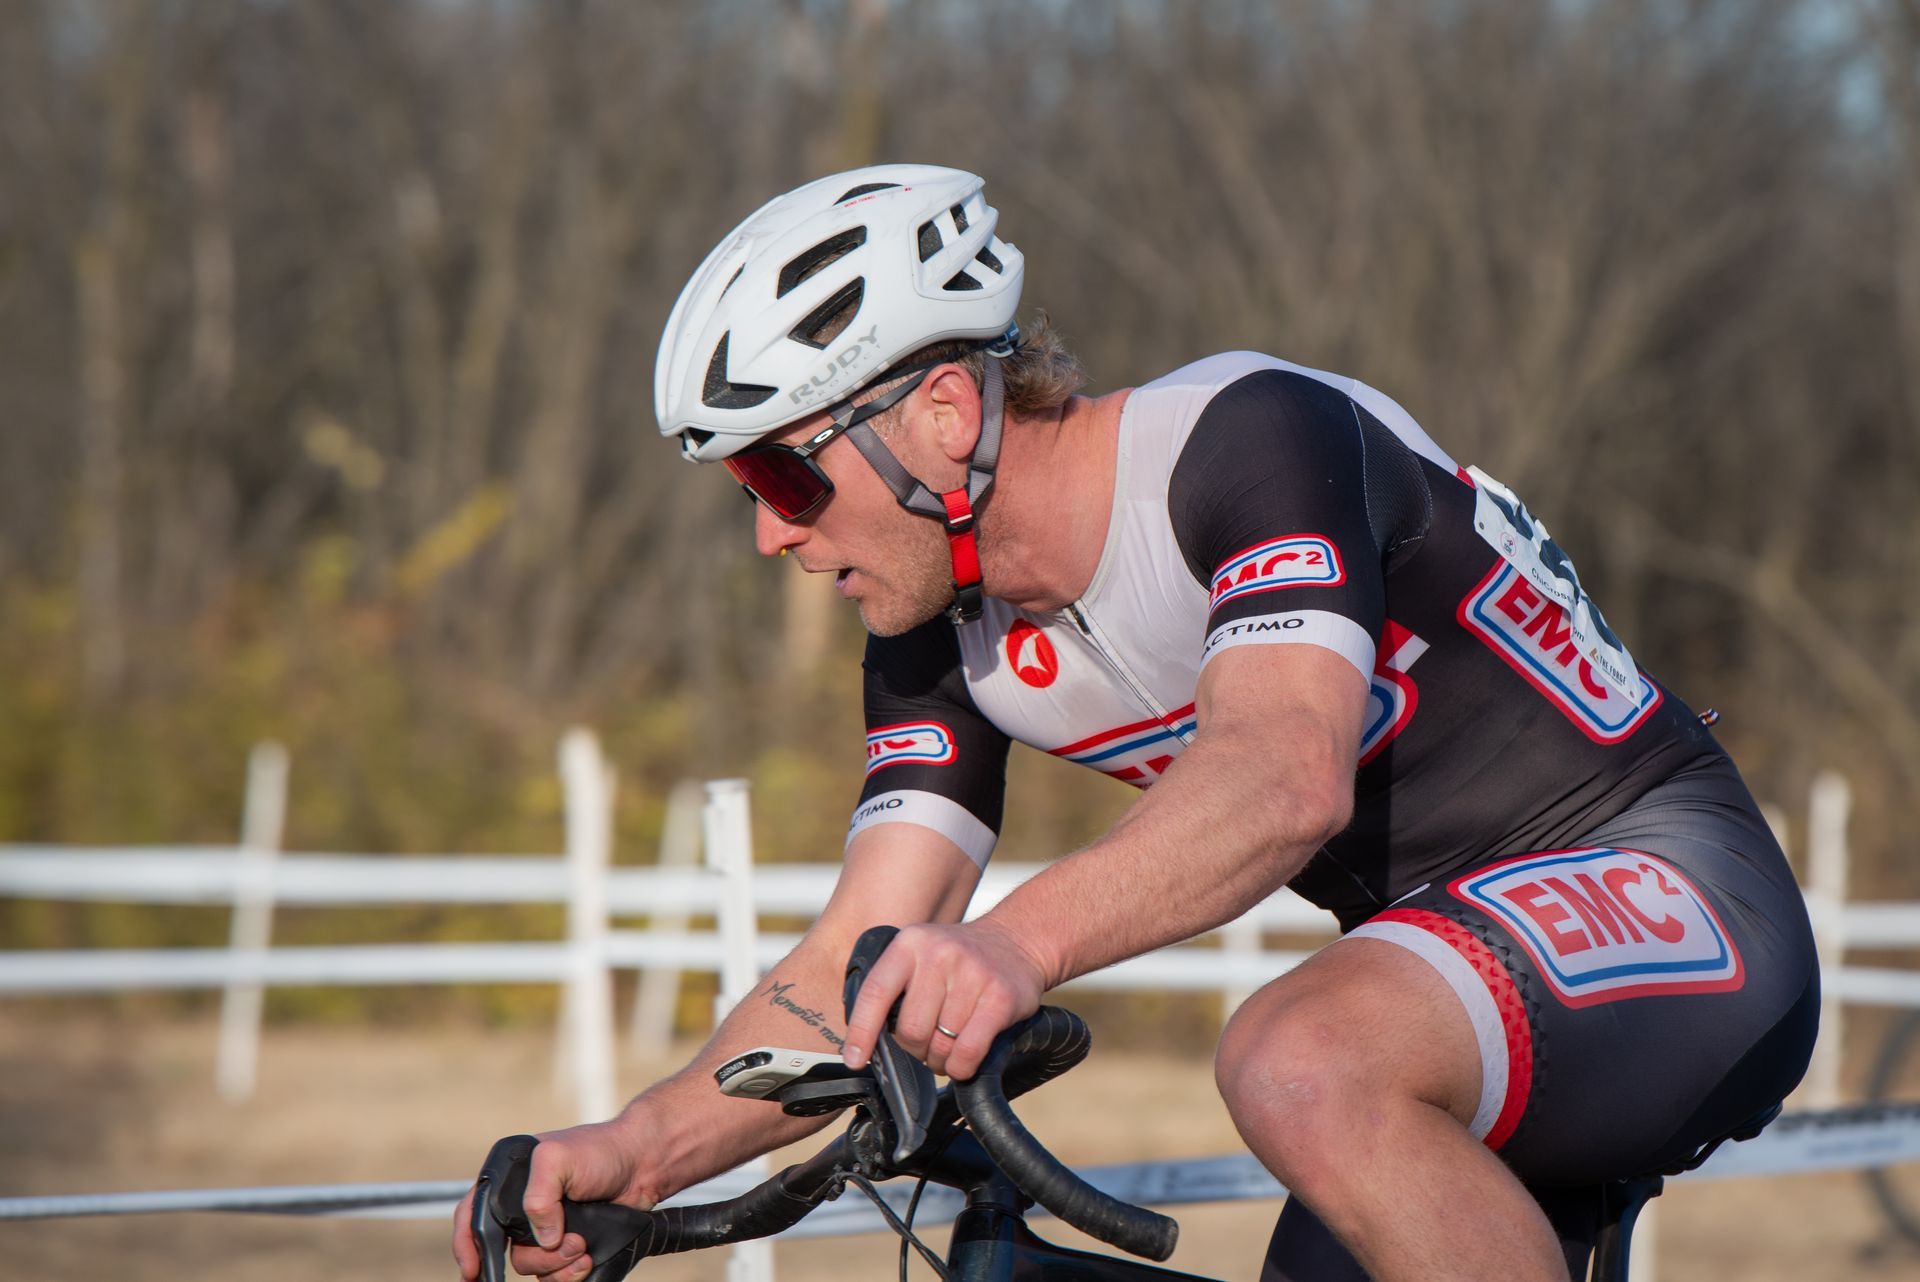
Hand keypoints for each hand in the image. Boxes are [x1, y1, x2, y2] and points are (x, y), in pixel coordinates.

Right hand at [451, 1119, 650, 1281]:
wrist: (645, 1164)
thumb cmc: (602, 1150)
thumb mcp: (559, 1159)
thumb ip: (538, 1196)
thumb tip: (543, 1239)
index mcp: (510, 1180)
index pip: (472, 1216)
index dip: (467, 1246)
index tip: (473, 1271)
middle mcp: (523, 1206)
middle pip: (507, 1252)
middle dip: (537, 1257)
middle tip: (568, 1244)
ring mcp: (546, 1227)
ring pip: (533, 1268)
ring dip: (557, 1266)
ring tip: (583, 1247)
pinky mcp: (567, 1245)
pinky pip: (555, 1275)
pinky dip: (569, 1275)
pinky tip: (587, 1259)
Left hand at [843, 919, 1049, 1080]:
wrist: (1019, 941)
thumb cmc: (960, 960)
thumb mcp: (922, 955)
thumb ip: (896, 988)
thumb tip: (866, 1044)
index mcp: (910, 944)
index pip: (875, 992)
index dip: (861, 1032)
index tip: (854, 1060)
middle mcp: (940, 954)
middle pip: (911, 1029)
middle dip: (915, 1050)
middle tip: (926, 1047)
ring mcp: (973, 974)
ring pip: (941, 1045)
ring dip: (941, 1060)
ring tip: (948, 1049)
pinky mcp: (1000, 998)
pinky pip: (968, 1051)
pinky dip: (961, 1067)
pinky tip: (963, 1062)